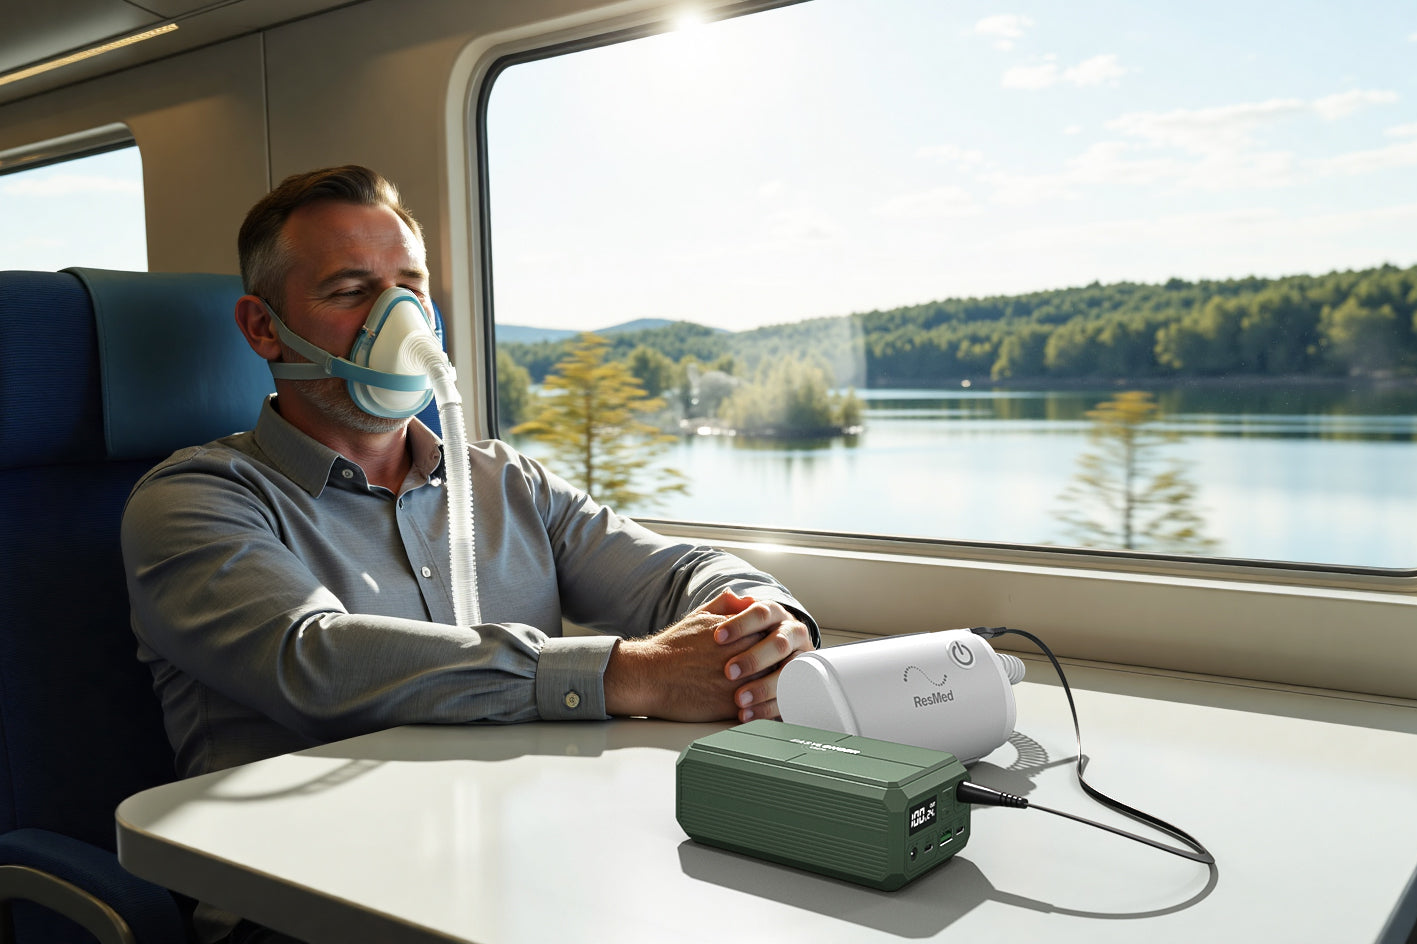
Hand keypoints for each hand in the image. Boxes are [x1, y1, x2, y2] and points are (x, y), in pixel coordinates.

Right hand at [603, 590, 765, 720]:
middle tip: (777, 670)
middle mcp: (743, 656)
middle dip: (778, 665)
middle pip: (778, 661)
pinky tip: (760, 706)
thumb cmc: (673, 646)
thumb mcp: (700, 616)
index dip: (774, 644)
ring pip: (773, 685)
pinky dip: (764, 708)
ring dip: (774, 687)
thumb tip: (747, 599)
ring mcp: (739, 682)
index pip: (774, 636)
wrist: (650, 675)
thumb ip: (726, 604)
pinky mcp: (731, 705)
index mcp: (740, 633)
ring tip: (771, 689)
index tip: (772, 650)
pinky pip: (760, 708)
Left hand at [711, 594, 813, 722]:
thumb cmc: (740, 637)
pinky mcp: (802, 684)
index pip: (761, 613)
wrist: (763, 657)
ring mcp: (801, 658)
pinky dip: (768, 708)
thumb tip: (731, 595)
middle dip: (753, 659)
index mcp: (775, 613)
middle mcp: (792, 632)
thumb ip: (726, 607)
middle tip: (728, 672)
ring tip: (740, 699)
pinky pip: (790, 698)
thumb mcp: (730, 619)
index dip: (740, 624)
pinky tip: (748, 714)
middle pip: (778, 644)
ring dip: (763, 687)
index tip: (717, 637)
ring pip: (788, 672)